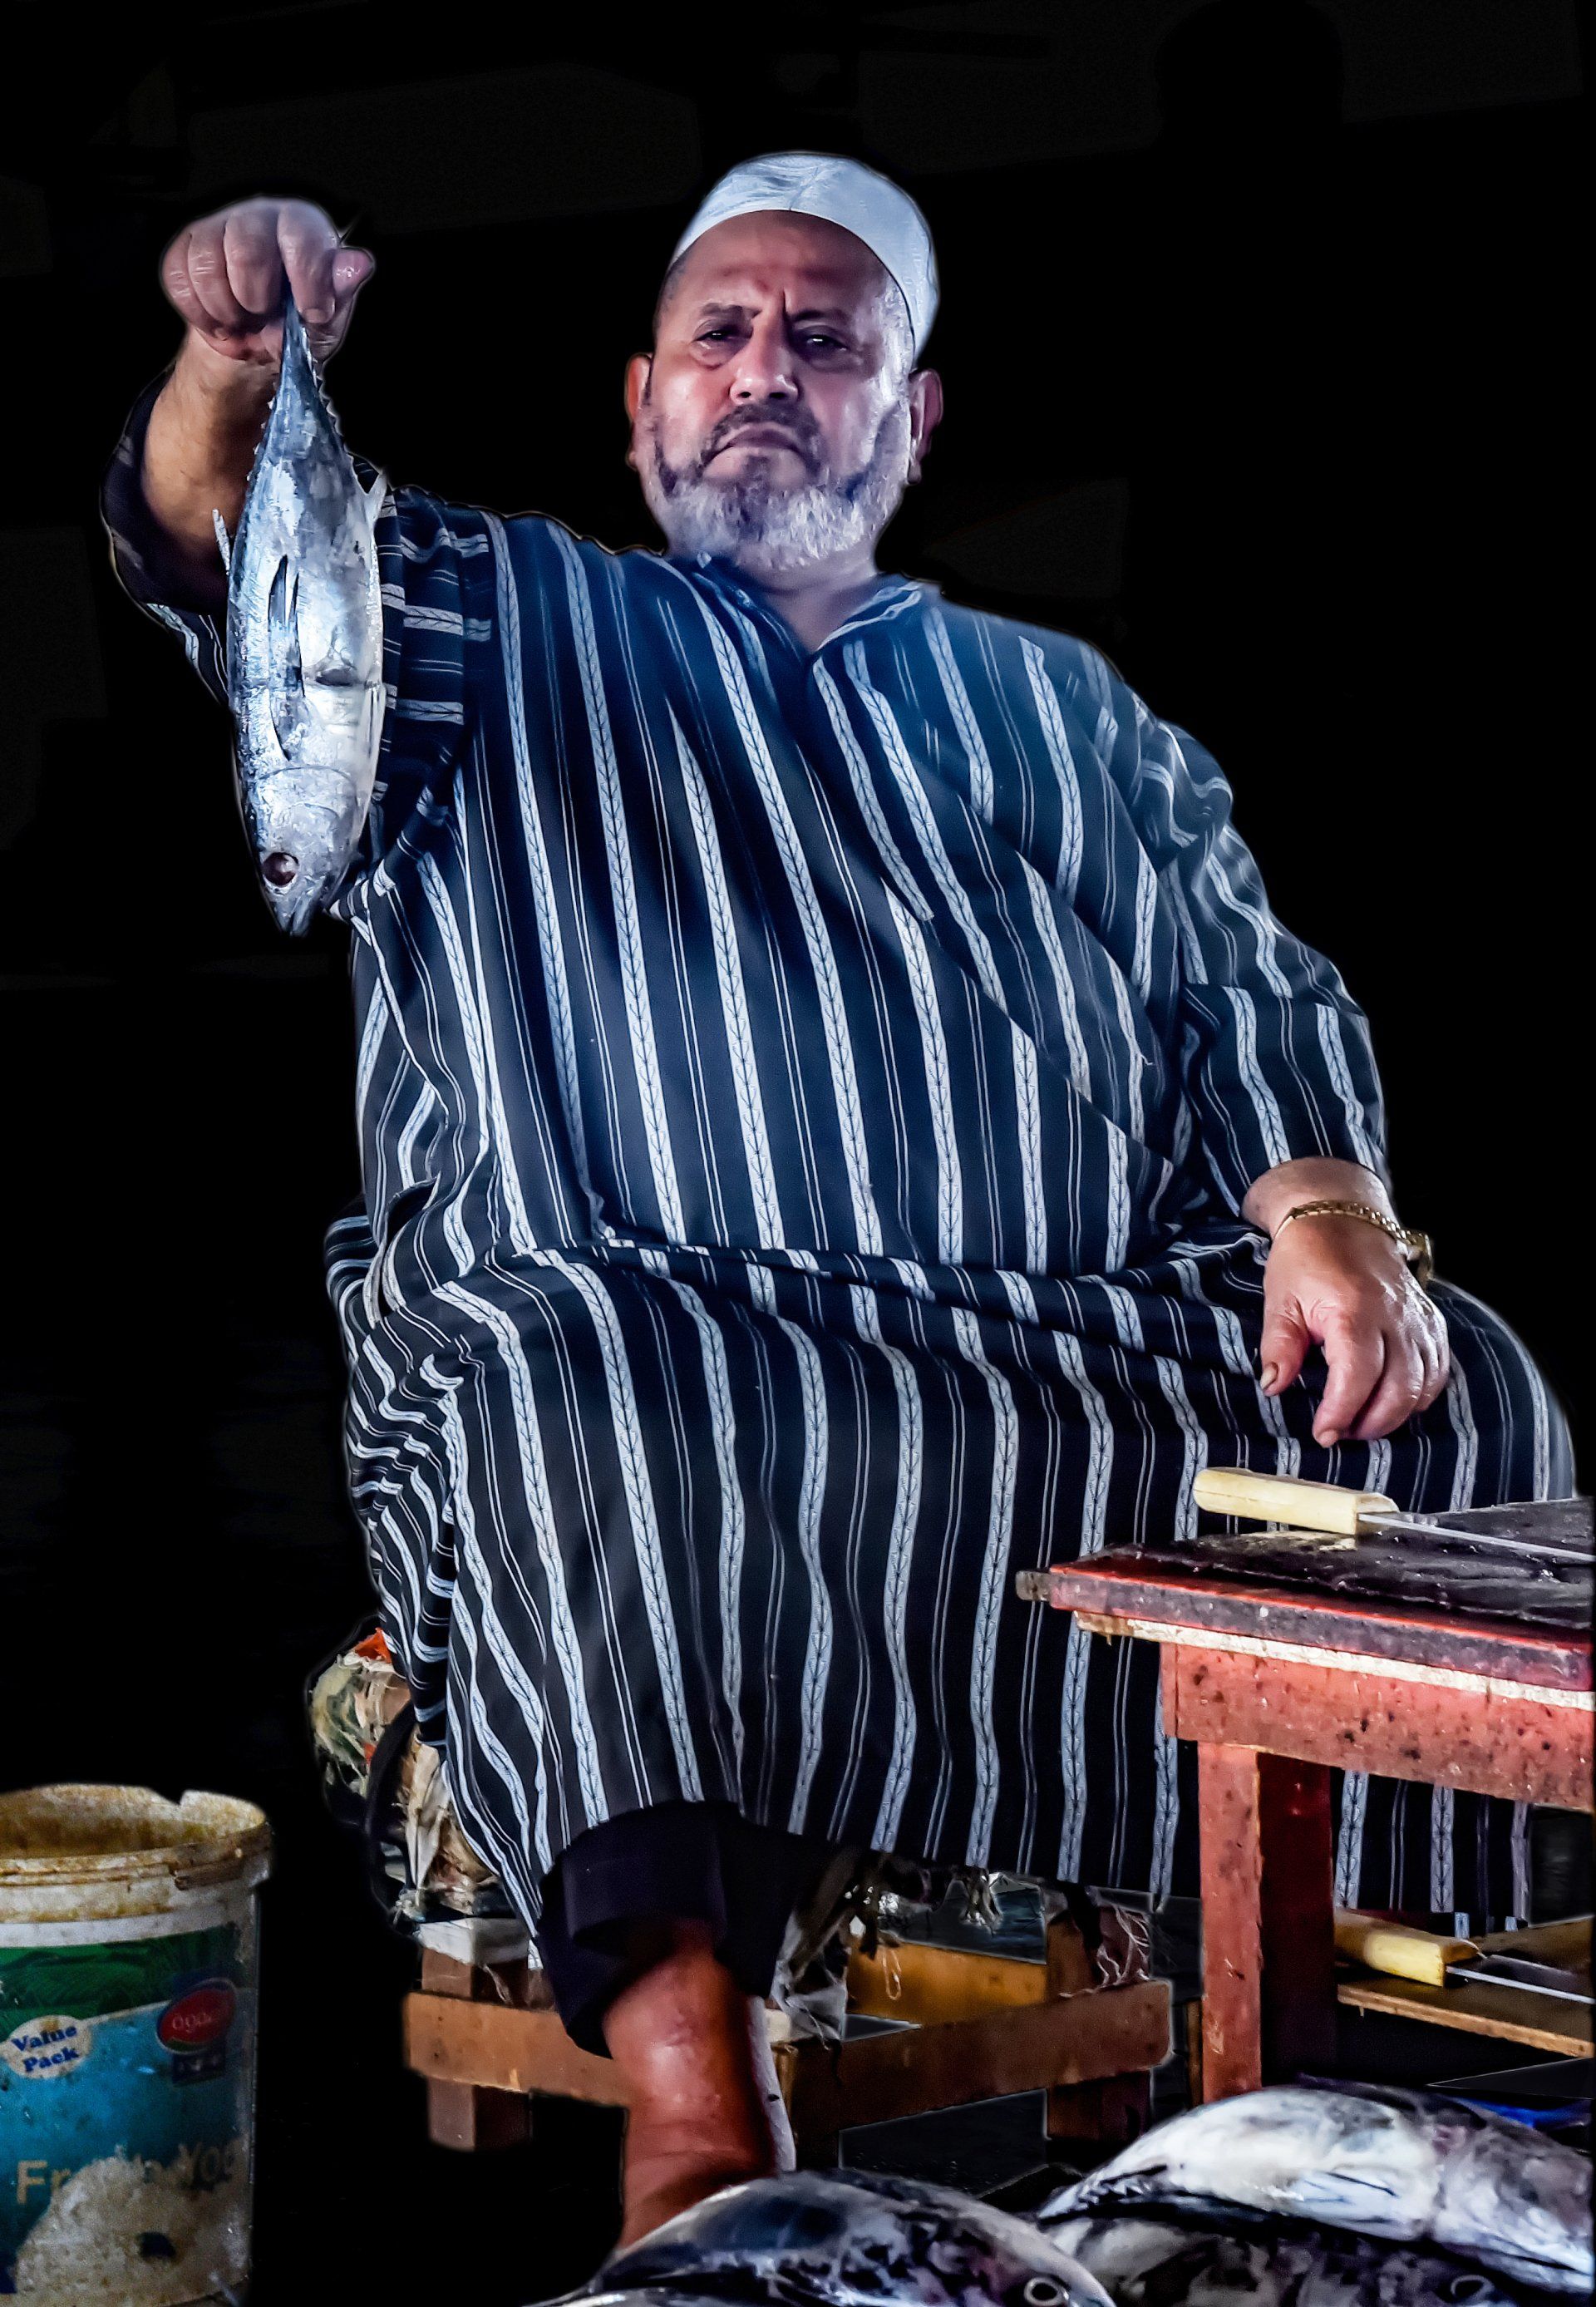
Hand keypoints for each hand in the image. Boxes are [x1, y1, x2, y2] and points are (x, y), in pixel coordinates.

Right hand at [160, 197, 374, 378]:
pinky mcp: (185, 247)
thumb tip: (357, 264)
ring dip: (225, 309)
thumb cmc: (297, 326)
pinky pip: (179, 278)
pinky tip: (219, 319)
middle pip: (246, 248)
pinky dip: (199, 312)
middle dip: (256, 299)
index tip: (311, 313)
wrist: (255, 343)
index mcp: (301, 227)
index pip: (299, 235)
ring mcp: (218, 227)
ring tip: (242, 322)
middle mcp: (259, 216)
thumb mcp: (326, 321)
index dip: (306, 279)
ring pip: (206, 263)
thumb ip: (339, 293)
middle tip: (265, 316)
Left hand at [1259, 1214, 1448, 1446]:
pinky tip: (1395, 1403)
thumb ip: (1279, 1345)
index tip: (1323, 1433)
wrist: (1341, 1217)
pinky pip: (1438, 1369)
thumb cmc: (1306, 1258)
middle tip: (1341, 1433)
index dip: (1342, 1412)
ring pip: (1424, 1384)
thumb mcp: (1280, 1299)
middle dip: (1371, 1423)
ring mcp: (1418, 1319)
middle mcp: (1395, 1316)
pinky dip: (1421, 1395)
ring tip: (1362, 1422)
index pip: (1357, 1375)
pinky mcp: (1430, 1321)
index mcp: (1355, 1308)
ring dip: (1396, 1414)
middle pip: (1399, 1388)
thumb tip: (1273, 1386)